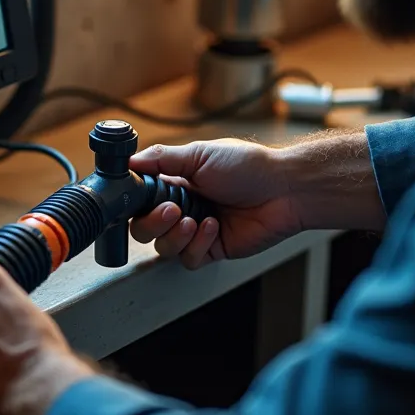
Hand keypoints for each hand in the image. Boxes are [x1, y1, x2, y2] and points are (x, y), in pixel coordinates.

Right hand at [128, 139, 303, 268]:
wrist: (284, 190)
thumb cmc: (248, 167)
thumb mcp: (200, 154)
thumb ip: (161, 158)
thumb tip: (129, 159)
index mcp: (174, 184)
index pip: (139, 200)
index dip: (133, 204)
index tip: (135, 200)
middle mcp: (182, 208)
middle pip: (144, 229)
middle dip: (153, 223)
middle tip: (172, 212)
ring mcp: (195, 231)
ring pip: (164, 248)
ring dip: (175, 236)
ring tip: (194, 220)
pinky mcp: (212, 250)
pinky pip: (189, 259)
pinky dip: (197, 245)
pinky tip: (213, 228)